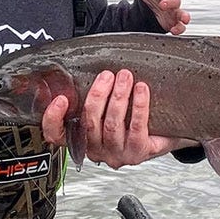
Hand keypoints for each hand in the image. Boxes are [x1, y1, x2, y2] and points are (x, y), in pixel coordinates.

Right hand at [40, 69, 197, 168]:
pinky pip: (136, 127)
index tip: (61, 98)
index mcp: (82, 138)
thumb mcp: (106, 107)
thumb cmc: (132, 117)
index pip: (57, 135)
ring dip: (118, 96)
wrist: (165, 133)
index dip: (54, 119)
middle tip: (108, 75)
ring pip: (112, 124)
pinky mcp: (138, 152)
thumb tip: (85, 65)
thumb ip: (94, 93)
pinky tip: (141, 90)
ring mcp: (116, 153)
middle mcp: (97, 149)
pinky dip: (138, 105)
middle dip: (98, 94)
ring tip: (125, 77)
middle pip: (89, 122)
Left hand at [131, 0, 189, 34]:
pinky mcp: (174, 23)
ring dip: (184, 16)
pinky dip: (179, 29)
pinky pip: (181, 26)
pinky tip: (174, 31)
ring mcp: (174, 12)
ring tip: (183, 19)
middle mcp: (173, 1)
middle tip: (161, 5)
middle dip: (170, 3)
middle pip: (176, 0)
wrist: (150, 9)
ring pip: (183, 13)